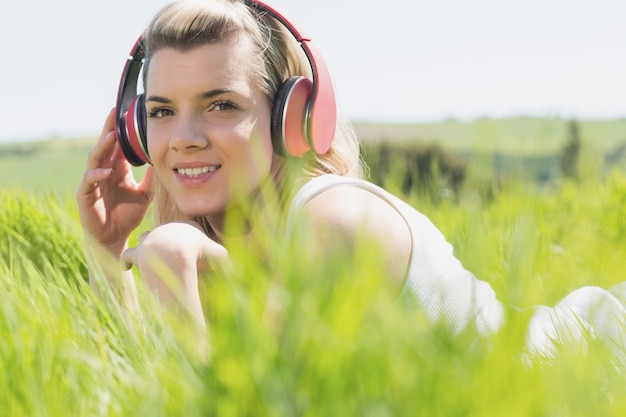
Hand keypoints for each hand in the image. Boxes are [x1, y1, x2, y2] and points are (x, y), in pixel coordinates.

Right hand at [77, 108, 153, 254]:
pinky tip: (108, 171)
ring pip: (94, 159)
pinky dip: (97, 174)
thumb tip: (163, 162)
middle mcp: (104, 171)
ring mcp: (93, 182)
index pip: (117, 145)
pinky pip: (89, 181)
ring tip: (111, 136)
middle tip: (114, 113)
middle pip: (104, 145)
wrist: (115, 237)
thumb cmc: (127, 215)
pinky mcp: (85, 196)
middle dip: (109, 129)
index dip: (120, 130)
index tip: (127, 113)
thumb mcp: (145, 195)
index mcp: (117, 168)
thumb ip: (151, 179)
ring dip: (102, 147)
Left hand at [121, 221, 228, 323]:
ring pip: (147, 239)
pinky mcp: (139, 253)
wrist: (175, 256)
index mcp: (186, 226)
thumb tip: (242, 270)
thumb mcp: (219, 256)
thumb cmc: (199, 256)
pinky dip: (129, 261)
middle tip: (172, 254)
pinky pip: (129, 255)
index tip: (193, 249)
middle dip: (168, 240)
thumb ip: (228, 261)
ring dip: (149, 246)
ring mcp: (151, 240)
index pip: (187, 229)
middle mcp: (166, 228)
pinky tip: (129, 266)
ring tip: (151, 257)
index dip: (190, 239)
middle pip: (166, 232)